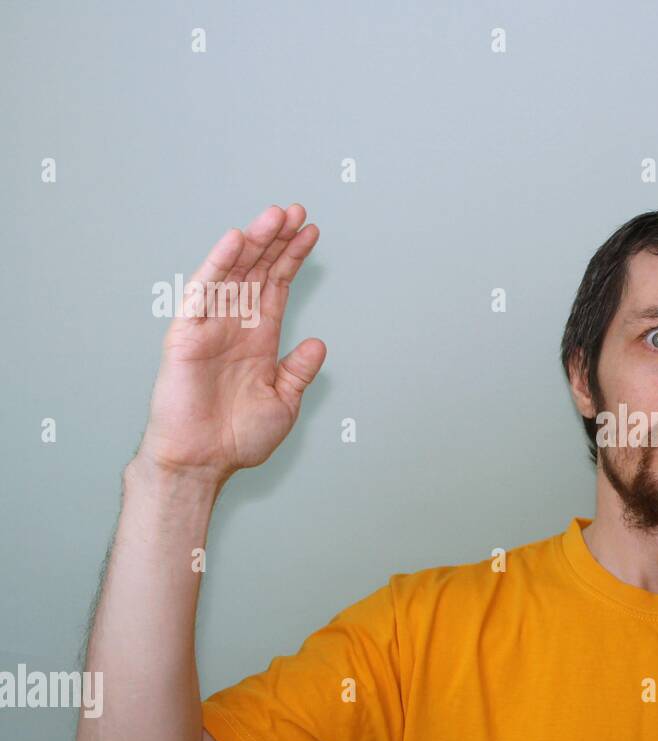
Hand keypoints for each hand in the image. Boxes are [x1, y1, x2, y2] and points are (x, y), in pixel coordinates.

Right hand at [136, 205, 322, 483]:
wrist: (202, 462)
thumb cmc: (236, 437)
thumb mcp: (283, 402)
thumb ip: (299, 371)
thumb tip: (319, 343)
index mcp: (259, 338)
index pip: (277, 286)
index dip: (293, 258)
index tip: (311, 231)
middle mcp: (235, 325)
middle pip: (257, 270)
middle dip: (276, 240)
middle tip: (296, 210)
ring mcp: (210, 326)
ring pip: (233, 273)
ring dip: (253, 243)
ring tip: (274, 216)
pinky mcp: (187, 333)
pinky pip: (203, 292)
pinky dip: (218, 265)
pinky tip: (234, 241)